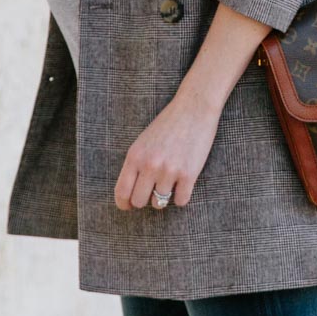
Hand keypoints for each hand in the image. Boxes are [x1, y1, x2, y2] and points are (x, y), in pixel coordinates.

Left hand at [114, 90, 221, 210]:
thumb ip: (135, 165)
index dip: (123, 204)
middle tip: (152, 192)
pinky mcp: (189, 174)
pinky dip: (181, 196)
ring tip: (170, 182)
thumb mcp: (143, 142)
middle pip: (139, 201)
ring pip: (160, 202)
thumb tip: (130, 194)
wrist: (194, 108)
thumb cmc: (168, 125)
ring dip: (164, 197)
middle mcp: (149, 165)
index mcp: (135, 156)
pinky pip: (180, 200)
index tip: (128, 207)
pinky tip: (183, 184)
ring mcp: (169, 171)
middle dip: (145, 200)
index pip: (122, 192)